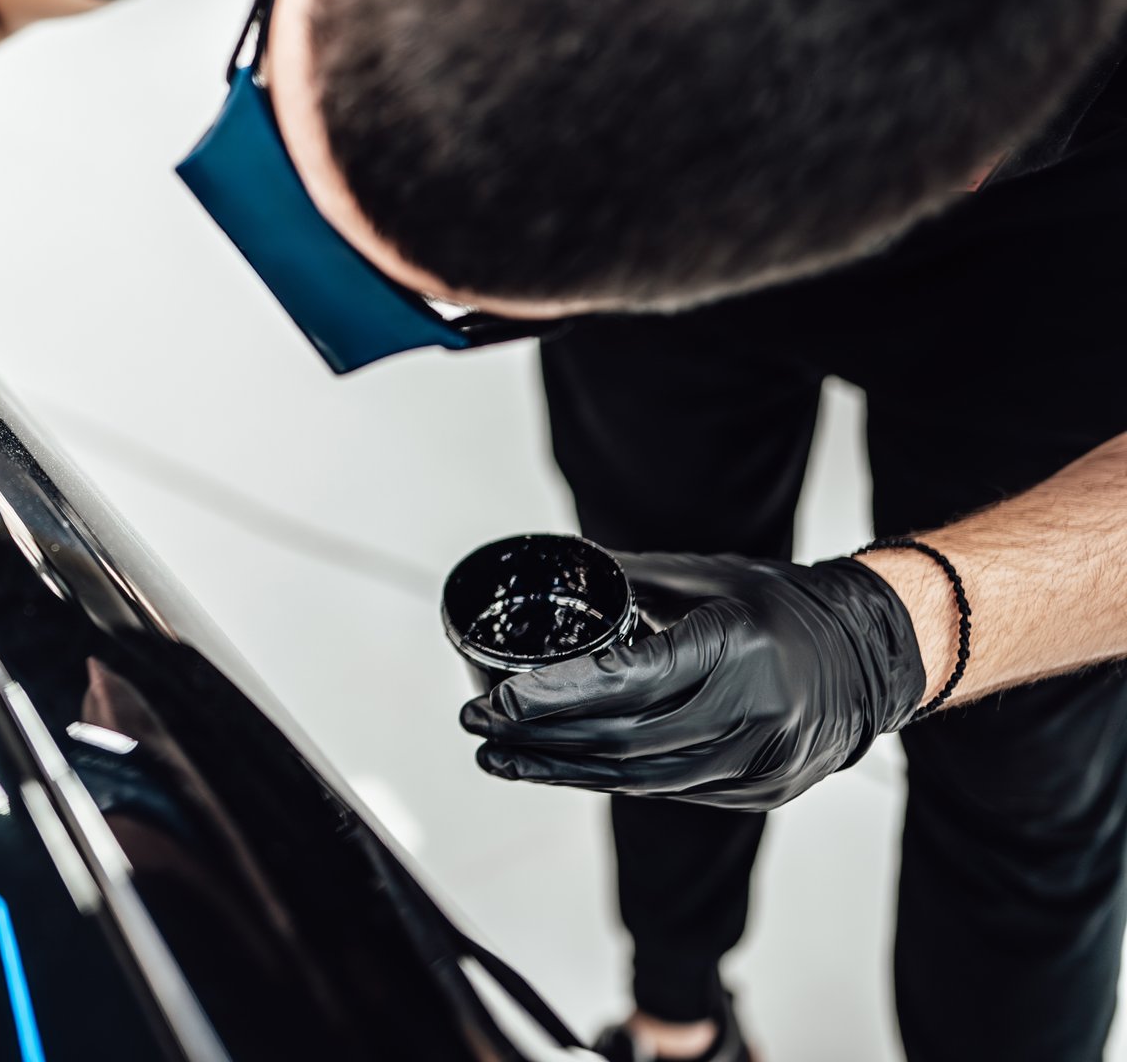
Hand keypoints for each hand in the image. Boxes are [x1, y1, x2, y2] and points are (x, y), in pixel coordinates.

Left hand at [459, 552, 927, 810]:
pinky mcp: (761, 792)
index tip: (497, 696)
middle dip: (539, 734)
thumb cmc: (784, 604)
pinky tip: (561, 768)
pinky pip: (668, 791)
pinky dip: (608, 780)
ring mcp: (761, 762)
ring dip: (561, 769)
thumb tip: (556, 561)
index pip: (627, 680)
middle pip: (623, 738)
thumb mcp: (710, 574)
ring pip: (639, 779)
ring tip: (499, 756)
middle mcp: (754, 712)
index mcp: (738, 647)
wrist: (876, 655)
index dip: (555, 695)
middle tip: (477, 723)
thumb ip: (630, 575)